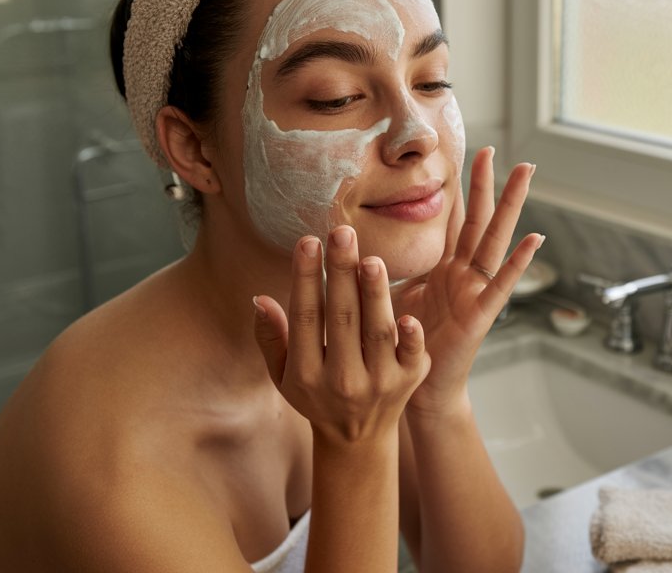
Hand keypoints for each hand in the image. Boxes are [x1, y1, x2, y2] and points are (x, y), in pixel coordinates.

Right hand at [253, 226, 430, 446]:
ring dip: (375, 294)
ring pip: (376, 332)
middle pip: (341, 318)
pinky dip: (411, 337)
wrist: (357, 438)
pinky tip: (407, 313)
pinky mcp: (409, 381)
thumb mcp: (283, 373)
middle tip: (342, 232)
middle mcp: (342, 380)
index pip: (306, 316)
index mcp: (307, 374)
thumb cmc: (316, 393)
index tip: (307, 241)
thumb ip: (271, 337)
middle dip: (341, 273)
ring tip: (370, 259)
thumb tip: (259, 299)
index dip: (306, 278)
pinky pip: (411, 356)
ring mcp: (379, 382)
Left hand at [391, 148, 543, 416]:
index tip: (464, 153)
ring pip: (495, 238)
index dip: (459, 188)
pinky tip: (535, 237)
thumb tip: (357, 241)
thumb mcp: (391, 296)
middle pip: (477, 219)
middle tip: (492, 147)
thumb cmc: (402, 345)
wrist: (411, 391)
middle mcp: (463, 274)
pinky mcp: (480, 314)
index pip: (454, 219)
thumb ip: (384, 269)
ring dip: (510, 204)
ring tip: (525, 173)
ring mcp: (475, 291)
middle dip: (485, 184)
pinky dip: (519, 261)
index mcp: (443, 268)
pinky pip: (501, 283)